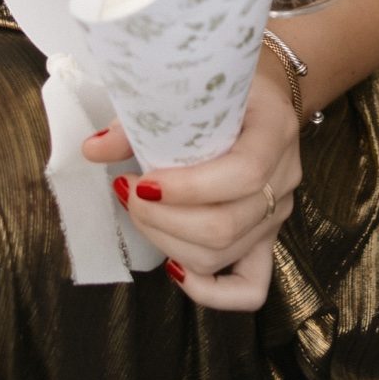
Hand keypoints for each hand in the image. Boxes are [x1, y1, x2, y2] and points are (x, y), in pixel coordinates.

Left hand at [81, 64, 300, 310]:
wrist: (261, 98)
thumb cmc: (224, 90)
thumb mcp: (193, 88)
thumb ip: (143, 119)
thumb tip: (93, 149)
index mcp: (276, 130)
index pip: (244, 173)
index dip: (188, 188)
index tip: (141, 180)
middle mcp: (285, 176)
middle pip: (226, 225)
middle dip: (162, 218)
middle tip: (128, 193)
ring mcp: (279, 213)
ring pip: (222, 253)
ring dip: (168, 242)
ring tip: (139, 212)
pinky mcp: (266, 239)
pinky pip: (249, 286)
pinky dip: (210, 291)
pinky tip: (175, 269)